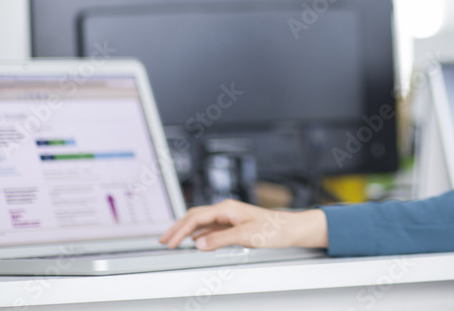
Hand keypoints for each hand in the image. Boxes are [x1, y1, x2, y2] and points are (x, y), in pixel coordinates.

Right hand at [159, 199, 327, 250]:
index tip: (169, 242)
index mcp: (227, 208)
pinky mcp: (234, 224)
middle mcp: (226, 210)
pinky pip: (211, 228)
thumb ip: (220, 240)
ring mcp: (229, 217)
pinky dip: (199, 234)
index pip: (196, 217)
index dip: (180, 230)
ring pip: (201, 222)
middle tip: (163, 240)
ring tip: (173, 240)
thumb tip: (198, 244)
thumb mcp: (246, 236)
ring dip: (186, 231)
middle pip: (195, 216)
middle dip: (177, 228)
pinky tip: (195, 240)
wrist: (290, 228)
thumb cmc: (273, 228)